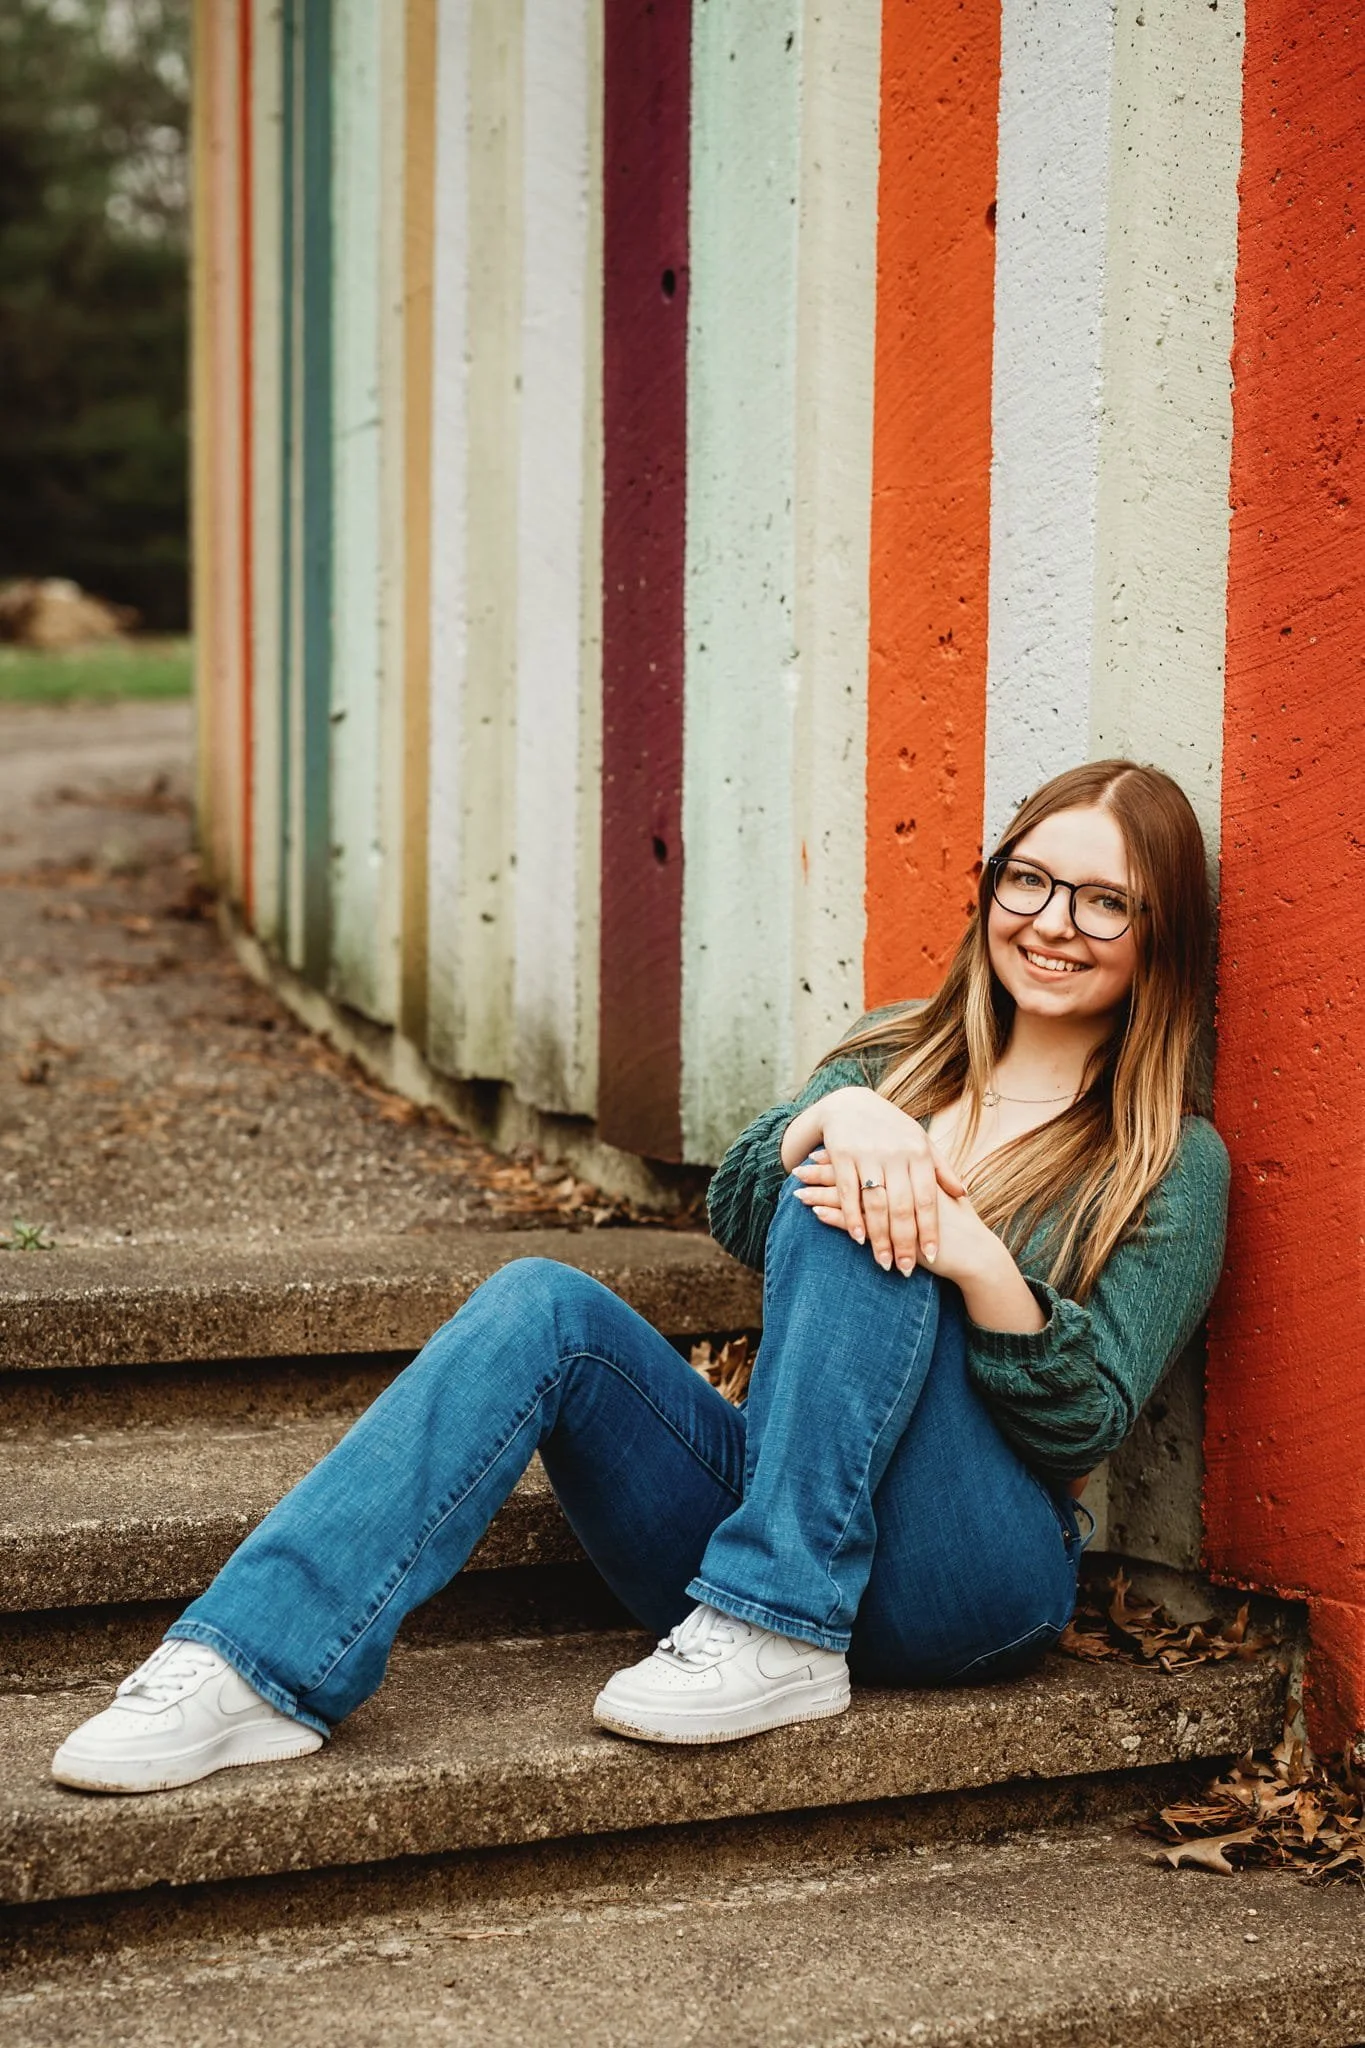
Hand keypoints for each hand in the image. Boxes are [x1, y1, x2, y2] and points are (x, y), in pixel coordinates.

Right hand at [790, 1086, 965, 1273]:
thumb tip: (964, 1193)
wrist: (850, 1103)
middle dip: (904, 1241)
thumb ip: (941, 1168)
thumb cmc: (891, 1127)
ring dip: (879, 1237)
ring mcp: (868, 1154)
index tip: (931, 1255)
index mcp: (918, 1152)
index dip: (928, 1228)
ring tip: (884, 1262)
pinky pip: (849, 1193)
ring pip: (876, 1204)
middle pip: (901, 1206)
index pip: (926, 1198)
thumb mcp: (920, 1142)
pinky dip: (853, 1218)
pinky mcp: (842, 1155)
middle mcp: (895, 1154)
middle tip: (905, 1269)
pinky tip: (859, 1239)